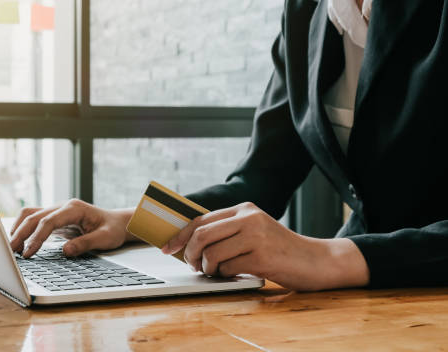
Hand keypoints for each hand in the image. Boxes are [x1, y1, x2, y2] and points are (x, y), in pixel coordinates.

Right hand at [9, 199, 135, 257]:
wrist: (117, 222)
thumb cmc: (112, 229)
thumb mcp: (105, 238)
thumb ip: (86, 244)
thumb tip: (65, 251)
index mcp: (74, 209)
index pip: (48, 222)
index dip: (36, 237)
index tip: (28, 253)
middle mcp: (62, 206)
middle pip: (34, 216)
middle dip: (20, 234)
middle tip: (10, 252)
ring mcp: (57, 210)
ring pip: (30, 214)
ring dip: (18, 229)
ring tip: (11, 248)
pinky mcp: (54, 217)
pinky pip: (33, 219)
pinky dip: (23, 228)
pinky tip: (18, 242)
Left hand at [162, 202, 368, 290]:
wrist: (316, 260)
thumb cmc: (279, 249)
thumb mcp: (253, 231)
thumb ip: (227, 231)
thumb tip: (188, 242)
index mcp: (243, 209)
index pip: (201, 219)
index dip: (180, 235)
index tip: (168, 248)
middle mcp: (248, 217)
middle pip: (201, 234)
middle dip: (189, 254)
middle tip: (192, 265)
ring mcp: (256, 235)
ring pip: (211, 252)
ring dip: (207, 268)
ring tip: (216, 272)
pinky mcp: (262, 255)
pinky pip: (228, 267)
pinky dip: (224, 275)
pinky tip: (233, 275)